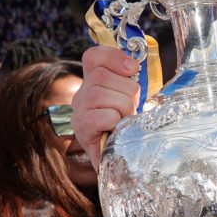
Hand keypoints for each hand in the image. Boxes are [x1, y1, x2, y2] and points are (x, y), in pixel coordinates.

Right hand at [75, 45, 141, 164]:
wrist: (125, 160)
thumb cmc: (130, 126)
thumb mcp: (134, 99)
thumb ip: (133, 81)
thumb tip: (137, 64)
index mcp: (94, 82)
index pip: (93, 57)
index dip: (113, 57)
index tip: (133, 69)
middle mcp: (82, 94)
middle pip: (100, 75)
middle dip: (126, 90)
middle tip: (133, 107)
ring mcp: (79, 113)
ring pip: (99, 94)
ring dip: (122, 106)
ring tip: (127, 119)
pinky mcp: (82, 131)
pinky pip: (100, 116)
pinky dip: (115, 121)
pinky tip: (118, 129)